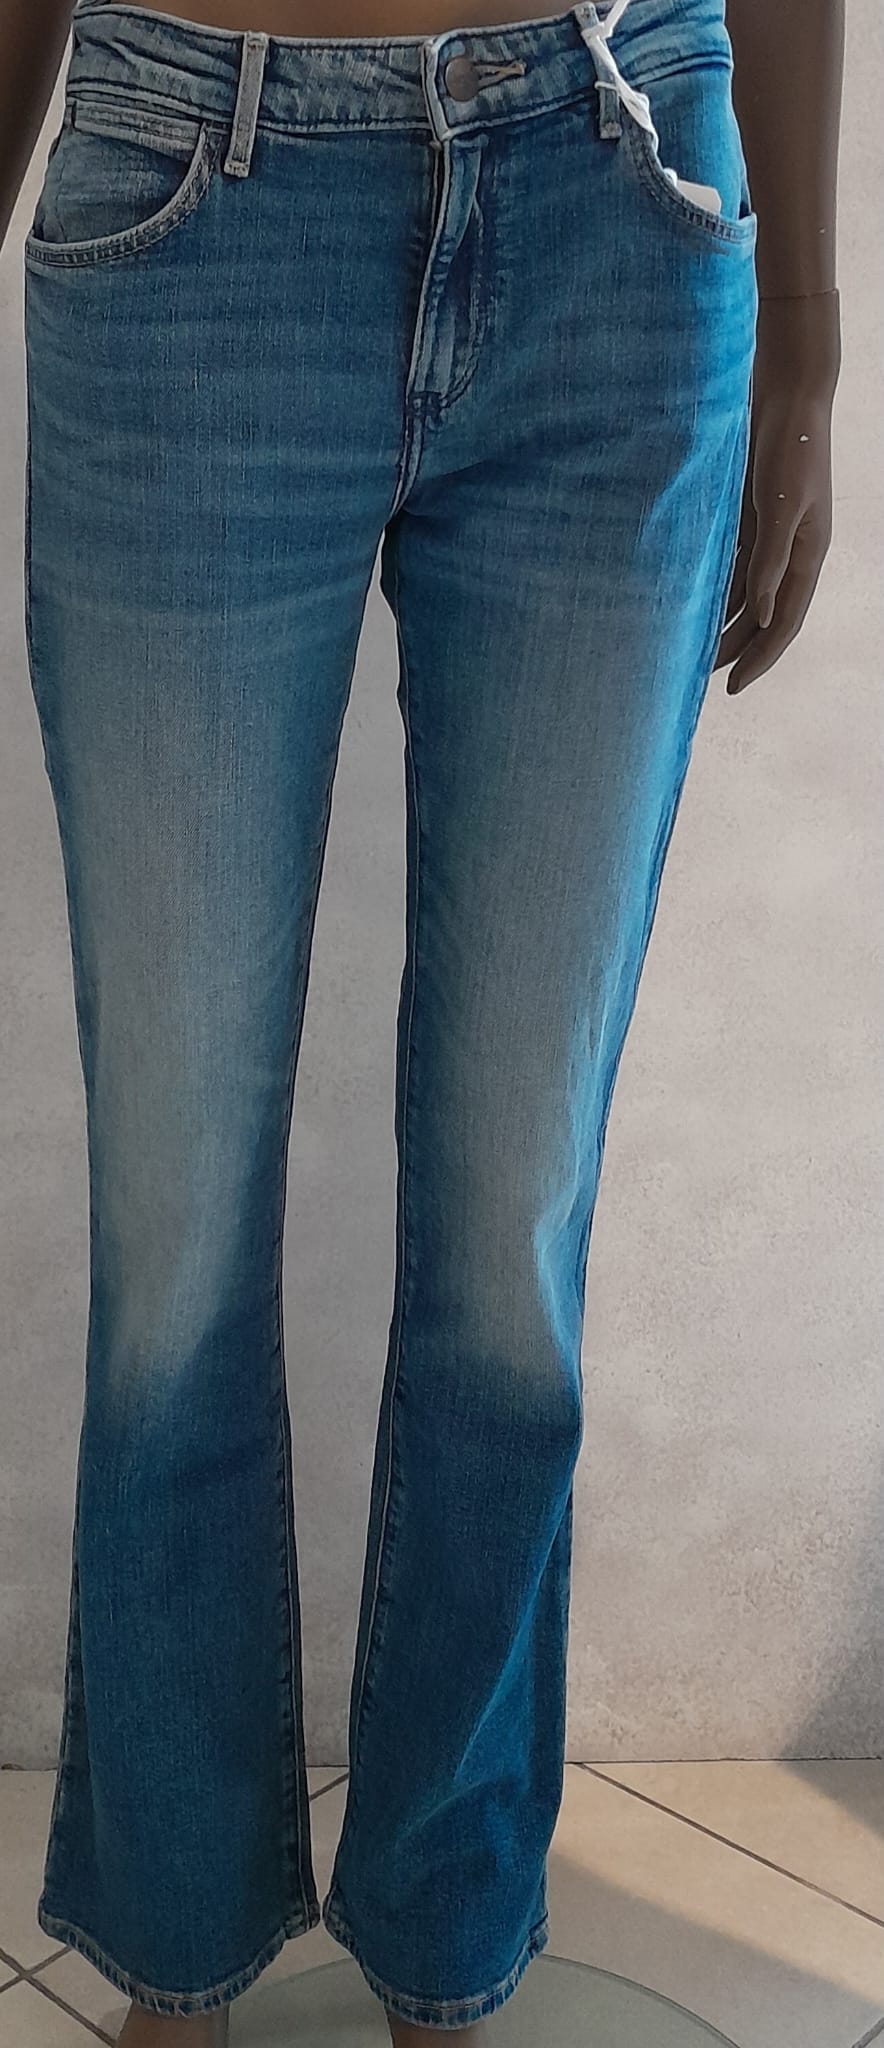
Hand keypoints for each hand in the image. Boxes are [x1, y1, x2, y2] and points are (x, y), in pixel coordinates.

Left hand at [713, 291, 841, 694]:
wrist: (788, 396)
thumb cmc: (792, 447)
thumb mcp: (783, 506)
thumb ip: (771, 560)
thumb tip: (759, 614)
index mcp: (808, 556)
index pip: (783, 623)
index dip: (760, 658)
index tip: (733, 688)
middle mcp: (791, 554)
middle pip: (762, 618)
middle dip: (736, 650)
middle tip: (699, 679)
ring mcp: (770, 538)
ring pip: (744, 596)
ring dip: (721, 623)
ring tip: (690, 652)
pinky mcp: (750, 520)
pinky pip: (732, 568)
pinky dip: (714, 590)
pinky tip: (689, 604)